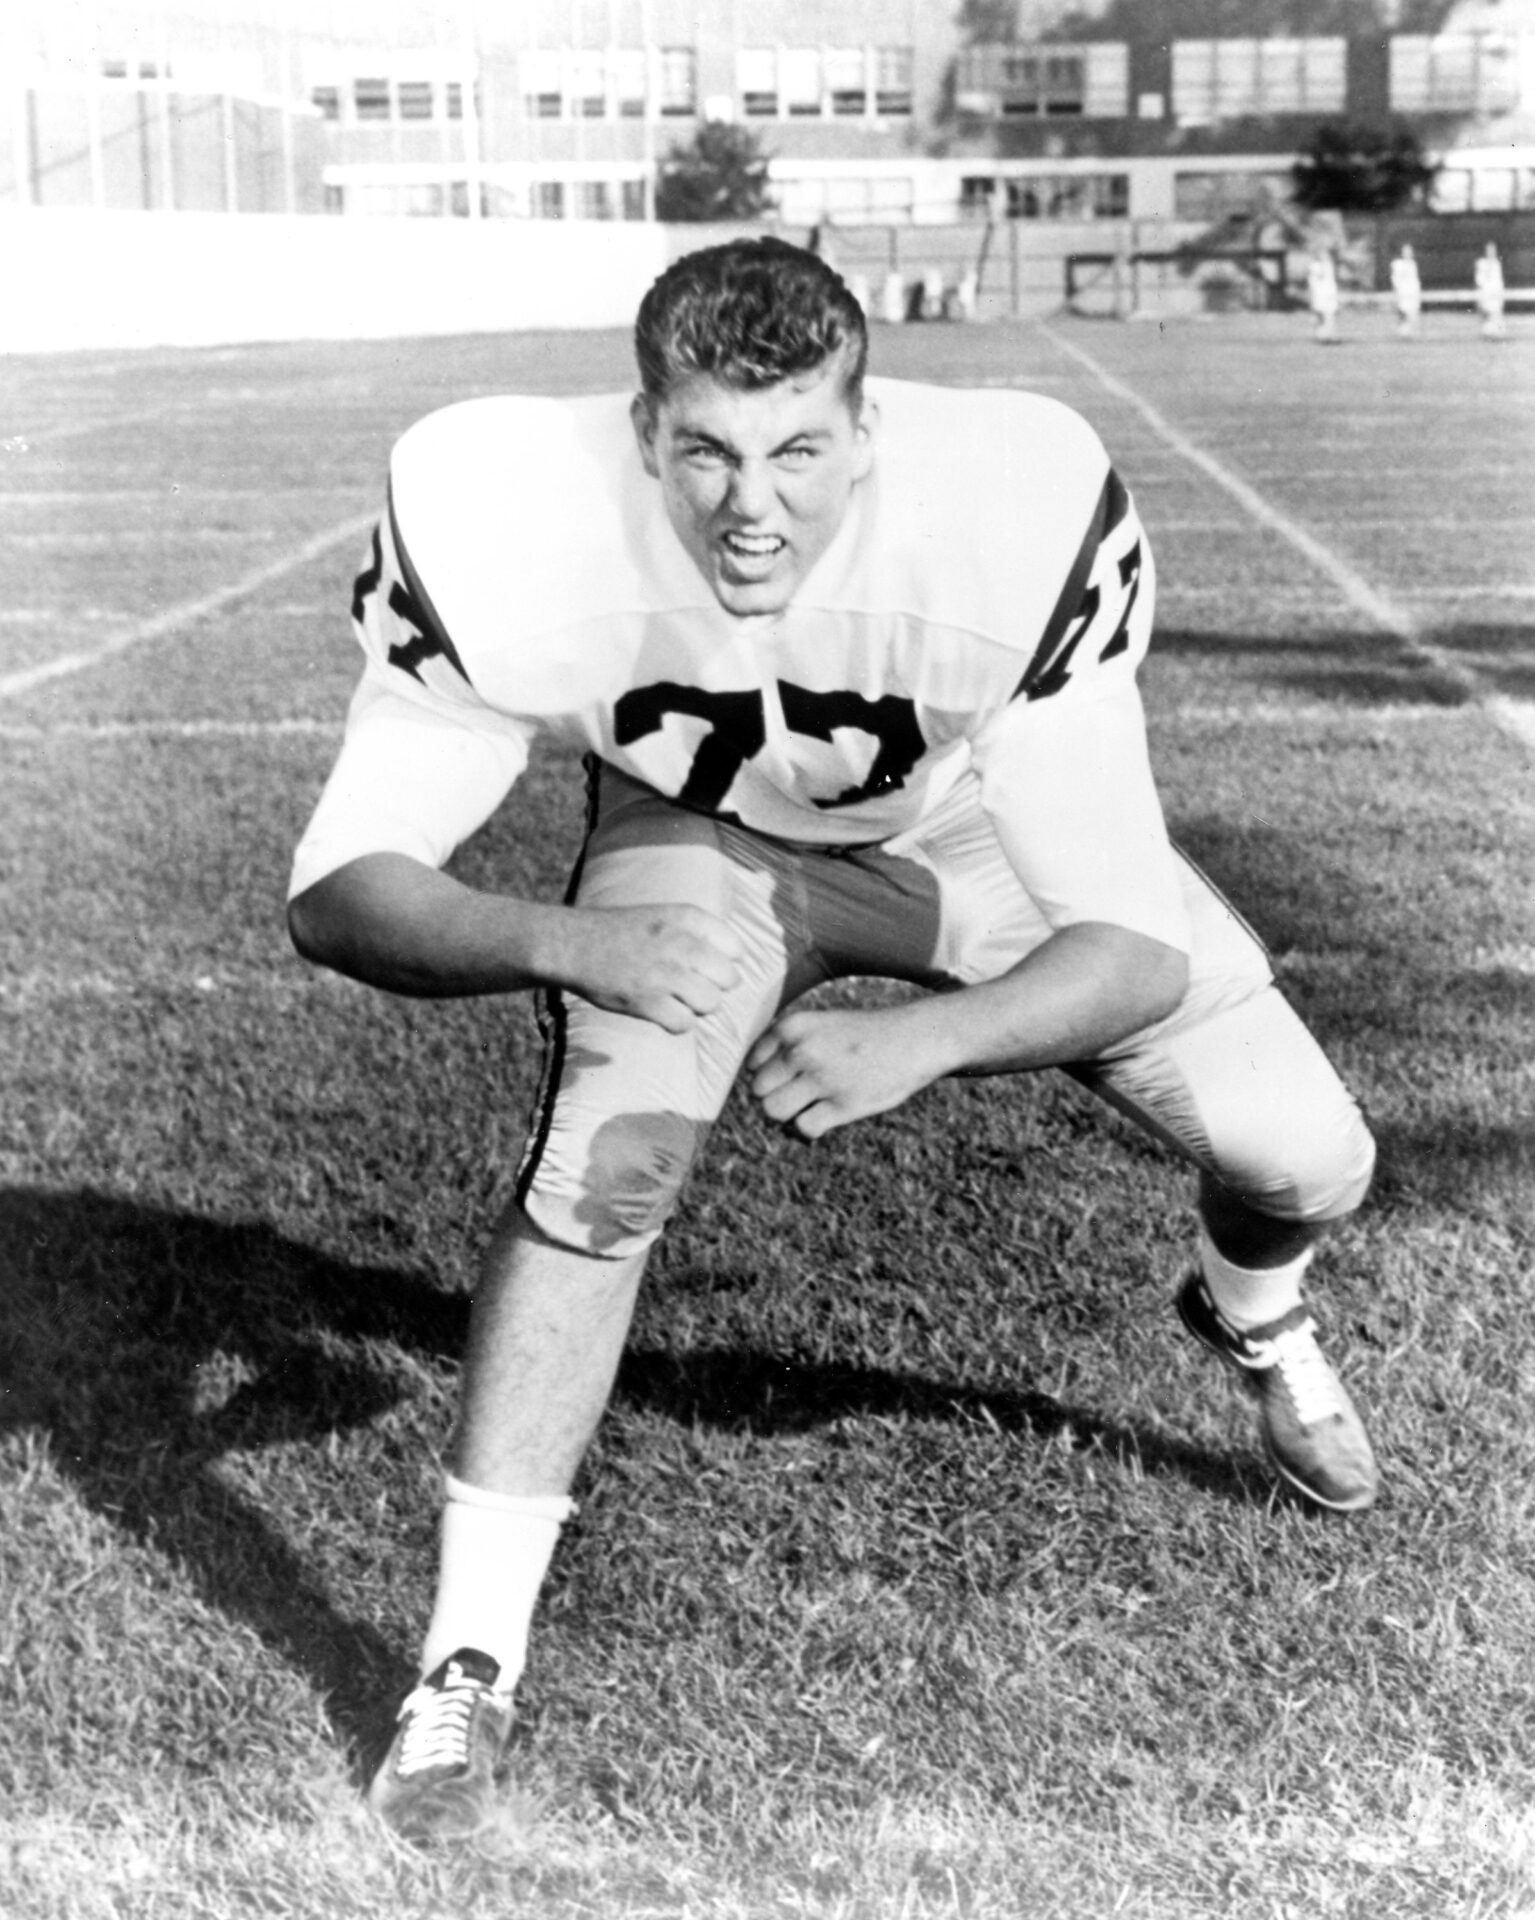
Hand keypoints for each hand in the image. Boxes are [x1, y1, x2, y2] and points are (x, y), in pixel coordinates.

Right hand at [563, 903, 743, 1033]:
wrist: (572, 944)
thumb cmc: (621, 933)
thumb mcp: (663, 915)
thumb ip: (698, 931)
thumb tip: (735, 958)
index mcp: (686, 918)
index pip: (736, 948)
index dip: (724, 963)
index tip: (706, 967)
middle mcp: (679, 942)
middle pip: (729, 979)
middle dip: (715, 988)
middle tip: (692, 988)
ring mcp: (663, 973)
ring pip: (711, 1004)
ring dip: (697, 1008)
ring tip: (677, 1001)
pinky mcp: (645, 1001)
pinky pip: (684, 1024)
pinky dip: (677, 1024)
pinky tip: (663, 1013)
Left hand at [746, 1004, 944, 1139]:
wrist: (914, 1039)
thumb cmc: (863, 1036)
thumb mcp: (820, 1026)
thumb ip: (787, 1049)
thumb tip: (757, 1092)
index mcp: (794, 1026)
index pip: (752, 1063)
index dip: (767, 1073)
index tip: (789, 1075)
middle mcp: (803, 1050)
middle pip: (759, 1090)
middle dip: (776, 1094)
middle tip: (802, 1092)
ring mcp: (823, 1078)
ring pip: (773, 1110)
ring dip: (788, 1113)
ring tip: (810, 1105)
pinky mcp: (844, 1104)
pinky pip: (803, 1128)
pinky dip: (810, 1128)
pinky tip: (827, 1116)